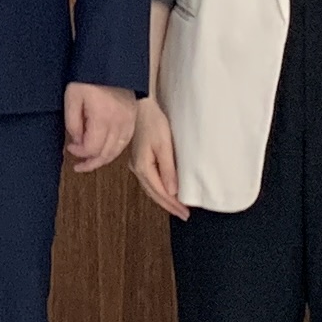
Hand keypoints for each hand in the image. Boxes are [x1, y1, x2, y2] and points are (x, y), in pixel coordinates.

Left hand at [62, 80, 138, 173]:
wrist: (109, 61)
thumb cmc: (88, 76)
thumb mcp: (72, 98)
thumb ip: (73, 123)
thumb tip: (78, 141)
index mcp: (103, 117)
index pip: (93, 148)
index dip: (80, 152)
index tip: (70, 148)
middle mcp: (119, 122)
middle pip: (106, 153)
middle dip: (91, 161)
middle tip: (79, 163)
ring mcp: (129, 120)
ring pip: (118, 150)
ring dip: (104, 158)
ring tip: (91, 161)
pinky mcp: (132, 116)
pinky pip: (126, 140)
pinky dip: (115, 149)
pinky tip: (106, 150)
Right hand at [130, 95, 189, 216]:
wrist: (140, 106)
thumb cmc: (152, 121)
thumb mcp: (163, 145)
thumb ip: (168, 169)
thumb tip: (173, 191)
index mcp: (143, 167)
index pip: (160, 192)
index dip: (173, 204)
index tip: (185, 213)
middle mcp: (137, 169)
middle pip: (154, 193)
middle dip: (169, 205)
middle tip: (183, 214)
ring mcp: (136, 164)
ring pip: (151, 188)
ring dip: (163, 199)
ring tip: (176, 207)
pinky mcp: (139, 159)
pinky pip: (149, 180)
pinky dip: (158, 189)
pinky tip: (165, 190)